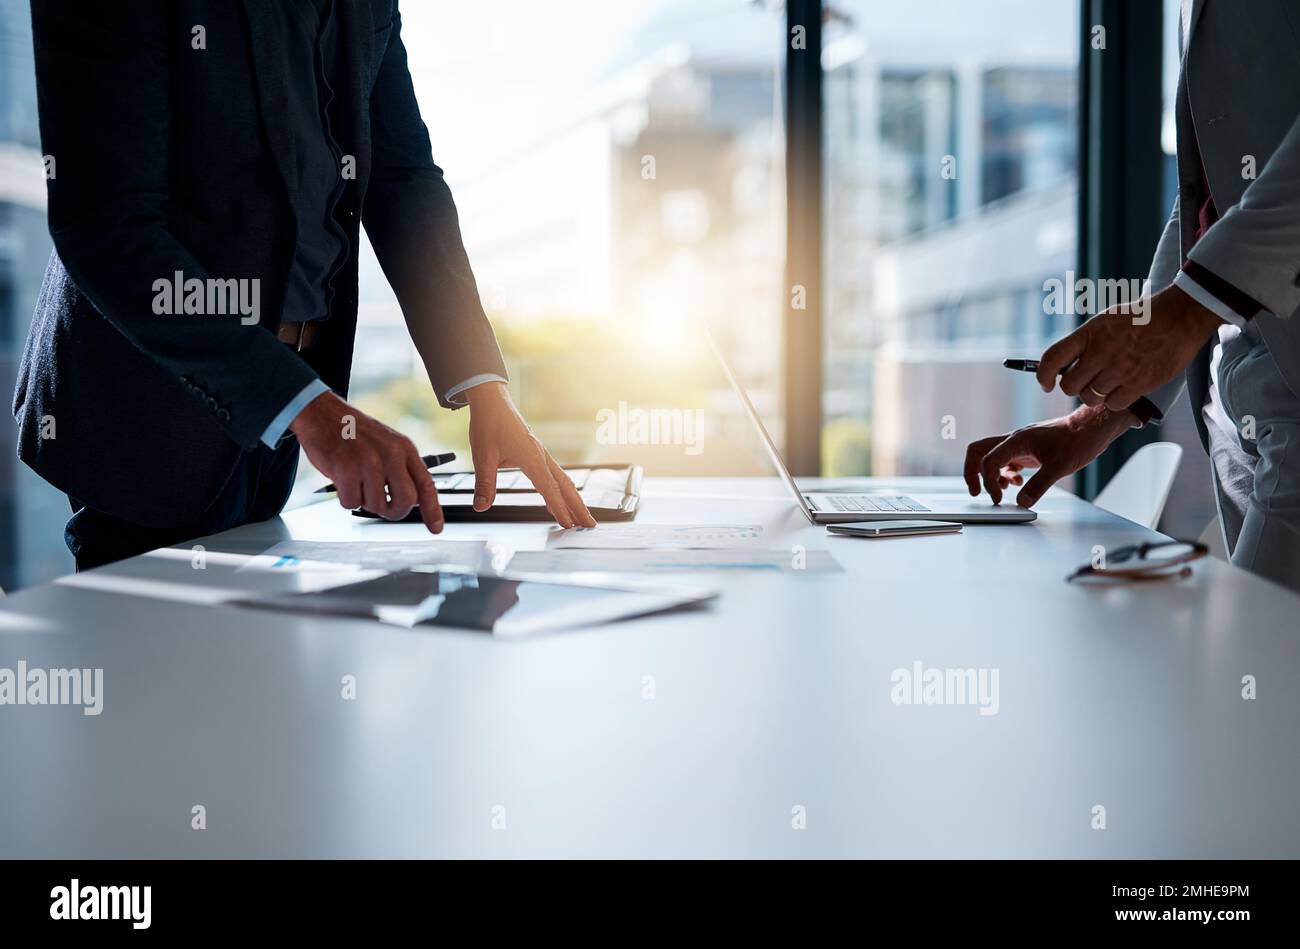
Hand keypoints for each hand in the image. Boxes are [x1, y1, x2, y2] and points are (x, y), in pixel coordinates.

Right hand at [289, 390, 443, 531]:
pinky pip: (351, 503)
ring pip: (376, 505)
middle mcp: (391, 455)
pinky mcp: (346, 470)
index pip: (426, 484)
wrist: (322, 414)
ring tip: (357, 480)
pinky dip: (346, 498)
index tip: (436, 528)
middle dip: (394, 512)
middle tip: (383, 508)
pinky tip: (343, 480)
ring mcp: (369, 462)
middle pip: (406, 501)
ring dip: (364, 501)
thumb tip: (411, 502)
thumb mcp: (387, 444)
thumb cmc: (354, 433)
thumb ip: (401, 469)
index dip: (432, 510)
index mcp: (404, 448)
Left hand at [464, 381, 595, 528]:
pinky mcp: (538, 453)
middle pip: (566, 486)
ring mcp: (542, 454)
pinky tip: (562, 497)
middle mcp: (541, 456)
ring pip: (564, 480)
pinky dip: (563, 489)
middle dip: (578, 507)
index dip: (559, 507)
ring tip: (582, 516)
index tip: (568, 524)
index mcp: (531, 457)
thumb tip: (481, 506)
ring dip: (574, 499)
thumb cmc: (489, 424)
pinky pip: (555, 474)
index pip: (549, 488)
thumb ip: (484, 483)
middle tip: (589, 525)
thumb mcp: (482, 456)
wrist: (492, 401)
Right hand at [963, 404, 1136, 507]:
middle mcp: (1014, 440)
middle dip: (973, 473)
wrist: (1093, 427)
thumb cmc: (1079, 439)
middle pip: (979, 452)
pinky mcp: (1028, 449)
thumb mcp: (1059, 466)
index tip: (999, 499)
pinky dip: (1004, 473)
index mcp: (1017, 440)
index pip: (989, 461)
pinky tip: (1017, 483)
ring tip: (1001, 491)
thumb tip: (1021, 503)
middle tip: (976, 492)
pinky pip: (1006, 460)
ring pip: (991, 456)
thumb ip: (1038, 485)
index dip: (989, 482)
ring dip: (990, 474)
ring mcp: (1020, 444)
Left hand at [1037, 285, 1221, 409]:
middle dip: (1074, 386)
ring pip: (1089, 397)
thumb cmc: (1142, 317)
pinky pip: (1113, 404)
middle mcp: (1101, 353)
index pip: (1051, 359)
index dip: (1043, 375)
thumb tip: (1063, 364)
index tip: (1046, 383)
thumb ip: (1084, 342)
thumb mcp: (1106, 320)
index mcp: (1089, 334)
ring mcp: (1119, 370)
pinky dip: (1114, 401)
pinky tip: (1123, 388)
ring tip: (1107, 382)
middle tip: (1085, 380)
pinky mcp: (1139, 384)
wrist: (1180, 316)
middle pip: (1069, 386)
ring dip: (1094, 394)